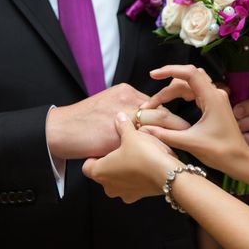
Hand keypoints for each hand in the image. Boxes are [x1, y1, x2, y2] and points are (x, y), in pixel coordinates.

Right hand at [46, 83, 189, 158]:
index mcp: (126, 91)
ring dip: (170, 137)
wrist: (60, 130)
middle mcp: (128, 98)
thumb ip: (125, 113)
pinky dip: (155, 147)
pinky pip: (144, 139)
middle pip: (162, 111)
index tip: (182, 128)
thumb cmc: (82, 123)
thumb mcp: (106, 109)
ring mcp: (123, 113)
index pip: (156, 104)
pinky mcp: (117, 130)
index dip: (170, 118)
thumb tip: (143, 126)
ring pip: (157, 124)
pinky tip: (162, 158)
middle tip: (188, 138)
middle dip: (177, 126)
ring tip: (180, 149)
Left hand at [83, 112, 181, 202]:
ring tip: (134, 157)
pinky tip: (144, 166)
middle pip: (103, 173)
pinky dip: (135, 177)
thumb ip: (122, 126)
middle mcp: (108, 186)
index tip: (102, 148)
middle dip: (110, 162)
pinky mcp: (138, 196)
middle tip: (119, 150)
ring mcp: (123, 193)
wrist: (167, 173)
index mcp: (100, 172)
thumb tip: (120, 117)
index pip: (87, 166)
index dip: (94, 155)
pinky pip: (132, 186)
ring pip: (117, 181)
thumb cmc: (144, 156)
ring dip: (123, 171)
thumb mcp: (131, 135)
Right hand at [141, 65, 248, 173]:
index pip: (189, 73)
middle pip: (186, 80)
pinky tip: (172, 103)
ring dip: (173, 92)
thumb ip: (166, 135)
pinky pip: (195, 93)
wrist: (240, 160)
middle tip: (151, 104)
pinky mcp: (214, 106)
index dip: (170, 70)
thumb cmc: (220, 152)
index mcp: (212, 98)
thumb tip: (145, 129)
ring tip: (158, 104)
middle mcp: (215, 94)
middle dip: (166, 89)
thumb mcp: (190, 143)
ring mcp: (215, 99)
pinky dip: (181, 95)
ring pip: (190, 85)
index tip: (153, 75)